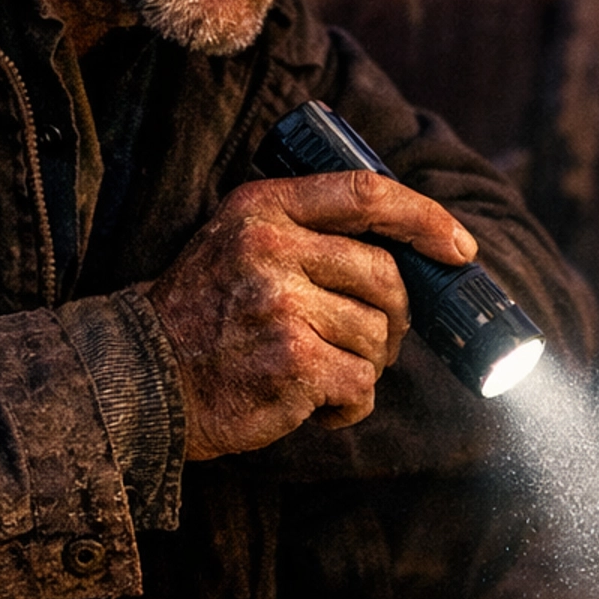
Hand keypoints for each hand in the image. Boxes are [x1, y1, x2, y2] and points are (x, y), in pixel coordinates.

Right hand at [146, 170, 476, 459]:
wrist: (140, 379)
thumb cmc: (200, 315)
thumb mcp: (235, 240)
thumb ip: (302, 228)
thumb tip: (407, 248)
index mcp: (262, 208)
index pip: (364, 193)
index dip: (424, 218)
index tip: (458, 248)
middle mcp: (271, 249)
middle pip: (385, 275)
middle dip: (394, 316)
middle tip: (373, 339)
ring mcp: (281, 306)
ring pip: (377, 335)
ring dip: (362, 364)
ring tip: (318, 372)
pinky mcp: (292, 363)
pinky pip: (361, 384)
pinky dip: (348, 404)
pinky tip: (316, 404)